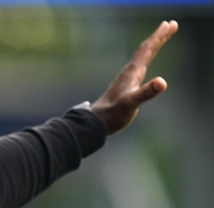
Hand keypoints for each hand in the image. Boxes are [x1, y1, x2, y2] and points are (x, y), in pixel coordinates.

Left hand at [91, 20, 177, 134]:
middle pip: (145, 50)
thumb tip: (162, 82)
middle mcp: (129, 72)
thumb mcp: (131, 103)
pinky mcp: (126, 85)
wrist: (97, 121)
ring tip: (161, 37)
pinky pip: (139, 66)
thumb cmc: (113, 113)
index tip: (170, 24)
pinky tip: (145, 61)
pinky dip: (145, 59)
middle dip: (159, 37)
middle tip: (171, 24)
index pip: (147, 50)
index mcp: (132, 73)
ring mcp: (127, 78)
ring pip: (142, 56)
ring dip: (153, 45)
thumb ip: (146, 92)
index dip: (158, 37)